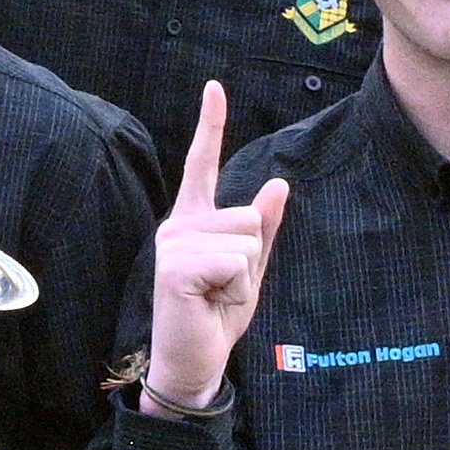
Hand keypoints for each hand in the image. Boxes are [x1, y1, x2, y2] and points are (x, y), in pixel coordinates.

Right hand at [135, 81, 285, 411]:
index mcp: (193, 221)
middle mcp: (178, 226)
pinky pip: (234, 261)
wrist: (193, 362)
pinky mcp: (175, 267)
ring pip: (245, 238)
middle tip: (224, 288)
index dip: (209, 125)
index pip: (202, 165)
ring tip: (216, 297)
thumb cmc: (217, 316)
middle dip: (252, 258)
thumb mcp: (250, 269)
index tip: (214, 87)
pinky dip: (236, 289)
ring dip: (245, 277)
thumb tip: (276, 183)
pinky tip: (210, 303)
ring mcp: (173, 245)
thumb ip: (262, 229)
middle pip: (248, 215)